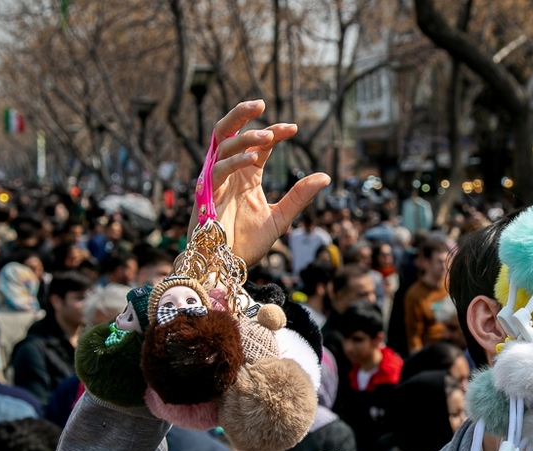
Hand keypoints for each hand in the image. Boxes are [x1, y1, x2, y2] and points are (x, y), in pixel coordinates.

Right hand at [191, 100, 330, 266]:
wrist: (227, 265)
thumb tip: (326, 176)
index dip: (275, 133)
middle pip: (229, 133)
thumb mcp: (281, 217)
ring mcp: (216, 181)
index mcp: (246, 175)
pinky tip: (254, 158)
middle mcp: (230, 173)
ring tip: (267, 135)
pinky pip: (218, 170)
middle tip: (261, 103)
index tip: (294, 129)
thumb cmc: (248, 243)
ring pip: (223, 146)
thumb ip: (300, 196)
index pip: (259, 145)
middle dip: (242, 115)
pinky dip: (235, 161)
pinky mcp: (206, 194)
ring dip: (244, 137)